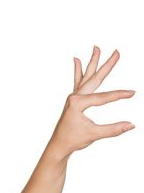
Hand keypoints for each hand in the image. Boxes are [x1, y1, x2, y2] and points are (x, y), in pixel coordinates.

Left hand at [49, 45, 135, 159]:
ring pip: (86, 77)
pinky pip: (78, 82)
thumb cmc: (73, 140)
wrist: (58, 145)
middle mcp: (74, 97)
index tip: (133, 92)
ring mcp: (73, 97)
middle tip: (117, 51)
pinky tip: (76, 60)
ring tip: (96, 48)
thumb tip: (132, 125)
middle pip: (94, 78)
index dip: (119, 95)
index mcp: (77, 103)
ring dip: (92, 62)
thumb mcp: (94, 134)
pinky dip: (78, 71)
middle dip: (106, 65)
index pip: (103, 97)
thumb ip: (113, 129)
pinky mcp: (73, 100)